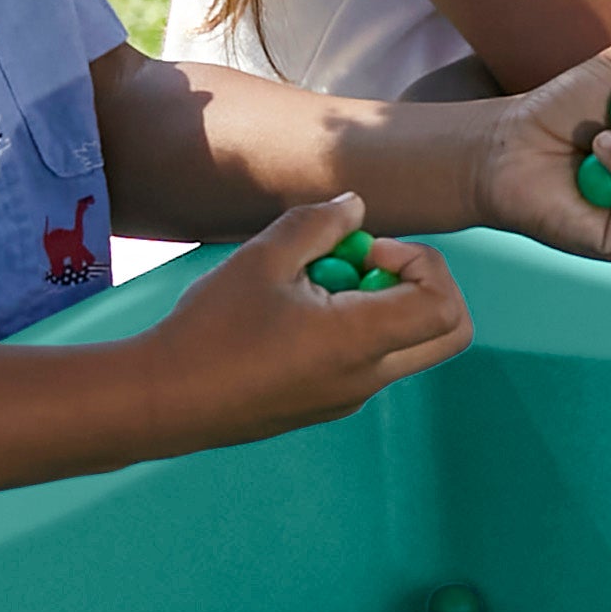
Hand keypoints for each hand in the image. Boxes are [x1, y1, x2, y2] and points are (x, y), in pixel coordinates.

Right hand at [144, 197, 476, 442]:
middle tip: (365, 265)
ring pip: (408, 344)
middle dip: (422, 285)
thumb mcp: (262, 258)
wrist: (163, 400)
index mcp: (359, 342)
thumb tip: (356, 208)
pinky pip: (372, 360)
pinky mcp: (329, 403)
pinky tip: (296, 311)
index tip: (369, 252)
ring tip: (315, 284)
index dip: (423, 264)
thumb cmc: (209, 330)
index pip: (445, 305)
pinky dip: (358, 326)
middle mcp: (368, 377)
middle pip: (448, 332)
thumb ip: (317, 224)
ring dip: (383, 303)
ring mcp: (351, 396)